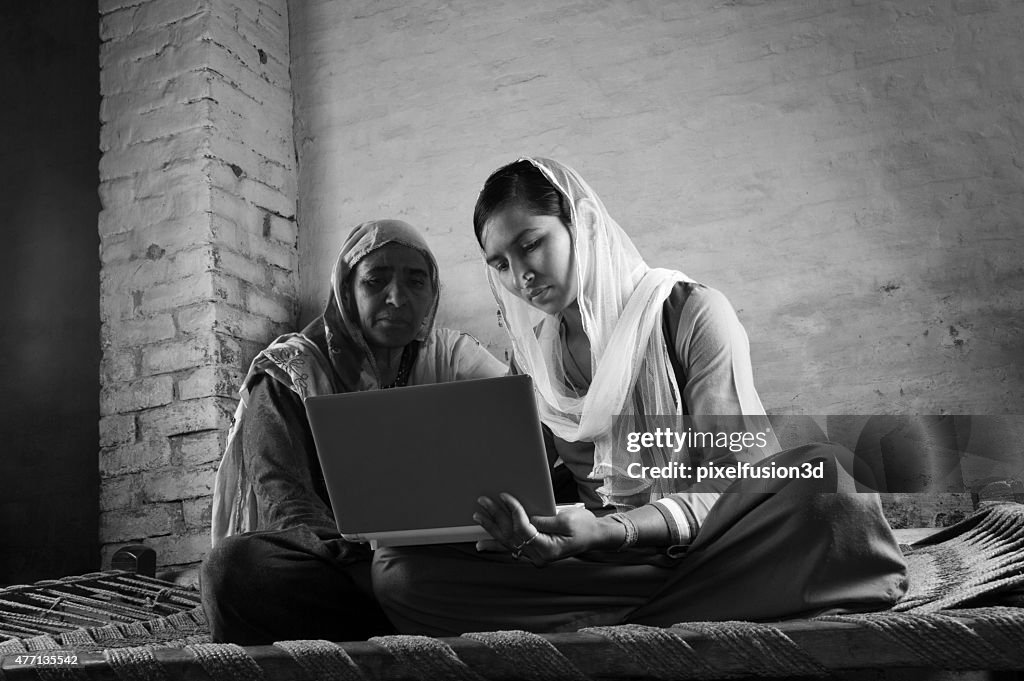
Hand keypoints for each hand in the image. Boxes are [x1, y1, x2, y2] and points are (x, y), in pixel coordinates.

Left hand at [473, 493, 618, 565]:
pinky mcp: (533, 551)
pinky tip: (481, 544)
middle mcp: (538, 556)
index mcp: (547, 549)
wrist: (595, 536)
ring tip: (478, 516)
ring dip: (491, 528)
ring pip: (508, 542)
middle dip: (495, 517)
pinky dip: (496, 544)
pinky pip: (512, 547)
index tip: (504, 495)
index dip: (513, 511)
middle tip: (483, 501)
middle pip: (511, 535)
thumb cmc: (585, 526)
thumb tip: (526, 518)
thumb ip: (545, 521)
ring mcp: (535, 555)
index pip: (523, 529)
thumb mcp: (567, 520)